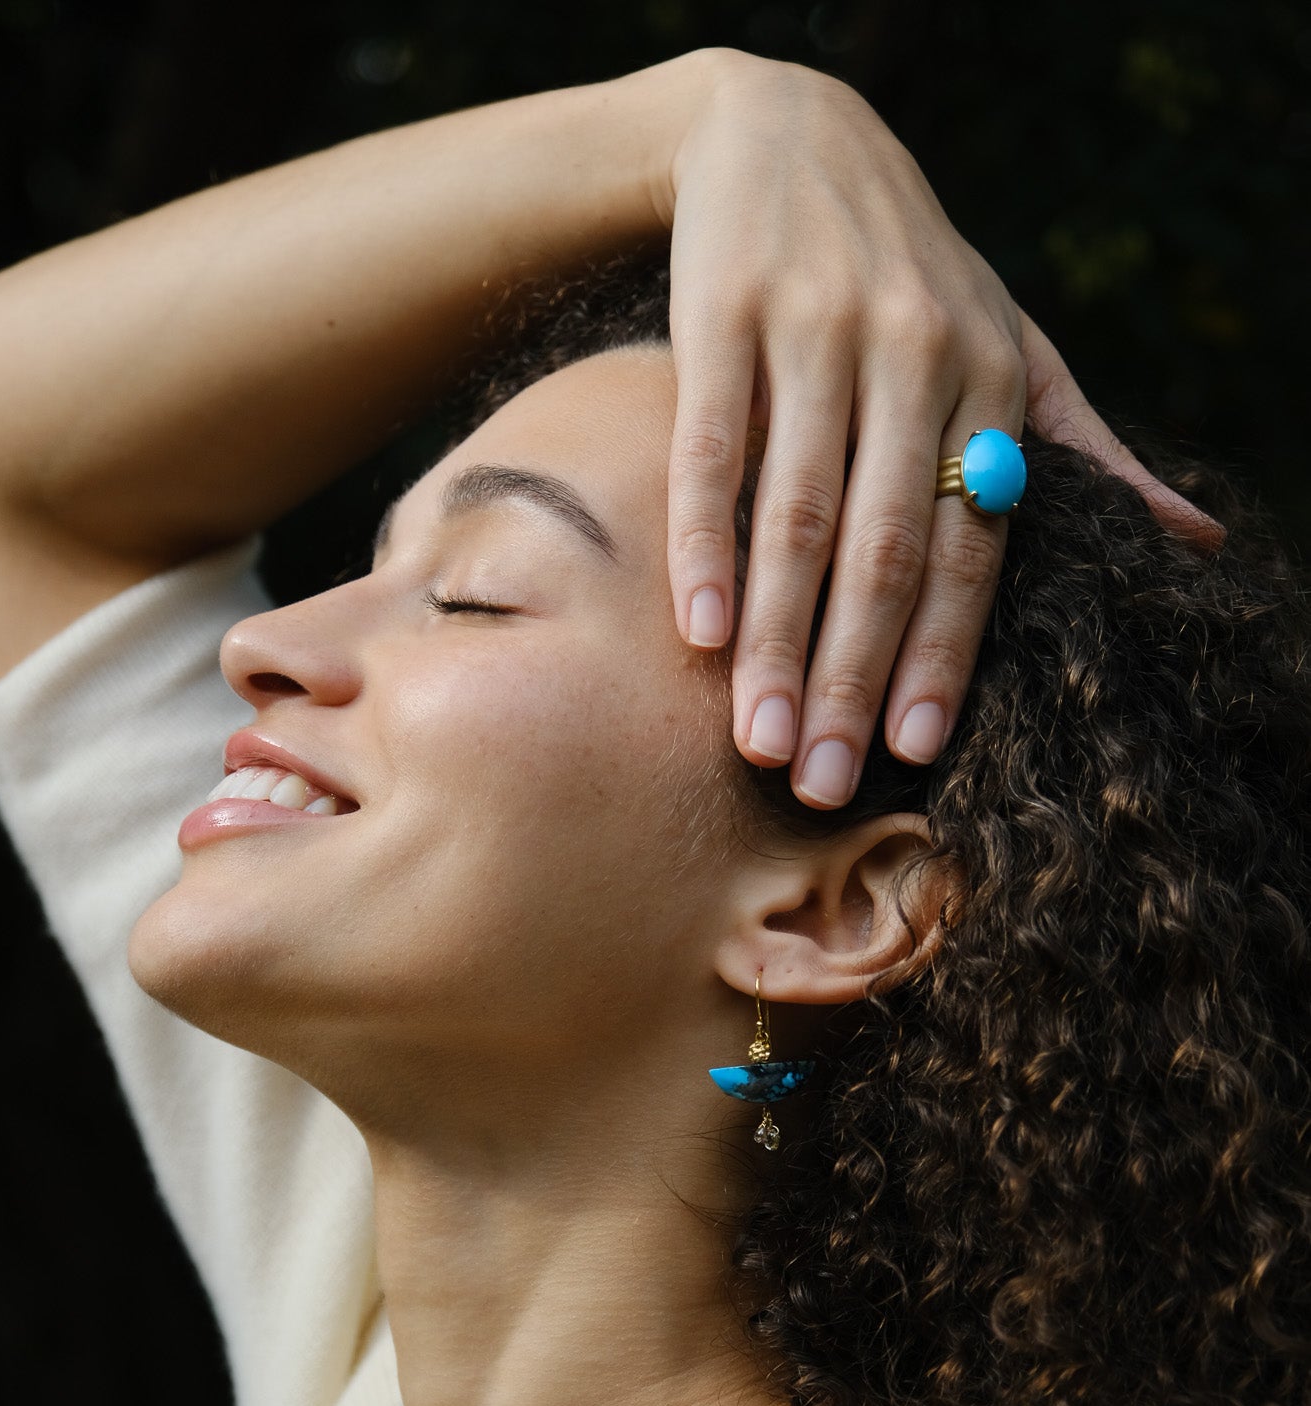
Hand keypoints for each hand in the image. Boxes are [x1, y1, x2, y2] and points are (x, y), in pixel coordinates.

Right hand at [659, 54, 1222, 807]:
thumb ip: (1084, 449)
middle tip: (820, 782)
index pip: (973, 543)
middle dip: (853, 676)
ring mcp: (815, 328)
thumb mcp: (1010, 344)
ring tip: (758, 740)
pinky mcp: (721, 311)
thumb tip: (1198, 540)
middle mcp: (911, 352)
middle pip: (883, 546)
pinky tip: (698, 630)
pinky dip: (703, 542)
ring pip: (797, 512)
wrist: (786, 132)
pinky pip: (713, 448)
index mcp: (986, 379)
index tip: (911, 751)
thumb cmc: (910, 272)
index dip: (942, 653)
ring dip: (778, 639)